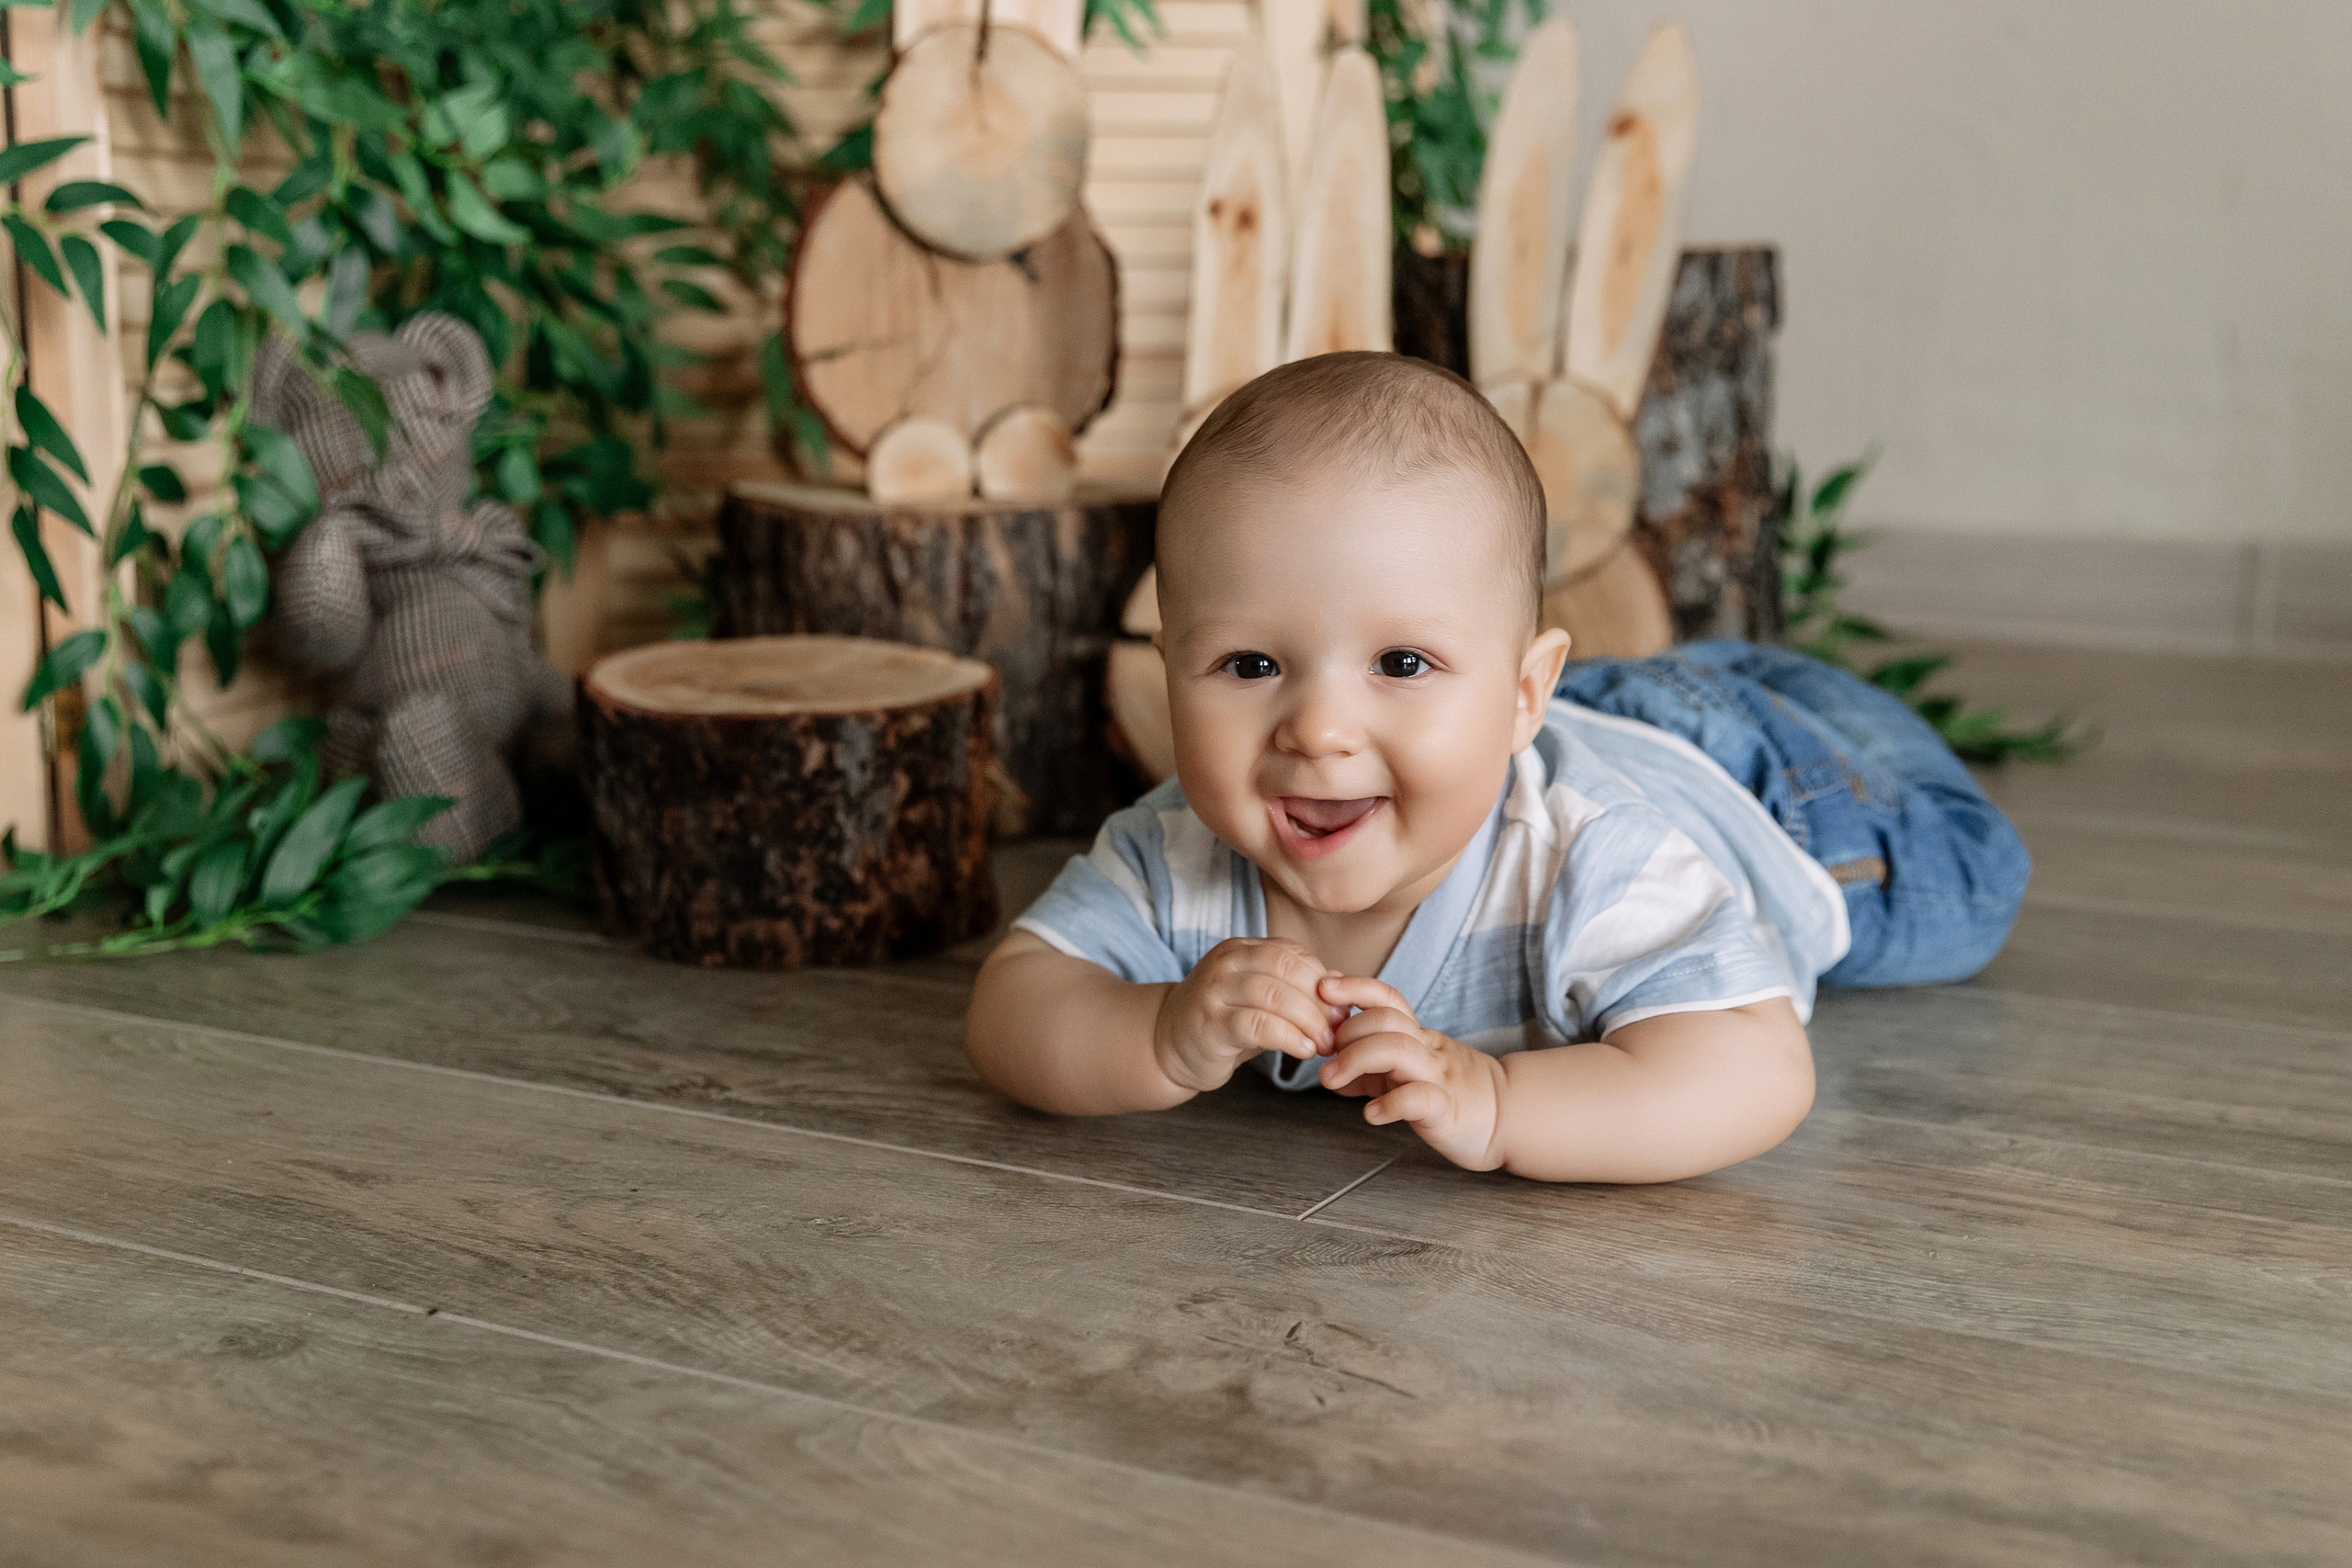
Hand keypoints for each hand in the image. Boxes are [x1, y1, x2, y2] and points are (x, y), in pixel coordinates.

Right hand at [1152, 938, 1340, 1093]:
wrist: (1167, 1043)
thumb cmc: (1222, 1020)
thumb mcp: (1258, 995)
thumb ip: (1295, 986)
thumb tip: (1342, 983)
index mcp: (1240, 950)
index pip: (1291, 953)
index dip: (1322, 980)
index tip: (1341, 1008)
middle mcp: (1225, 963)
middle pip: (1285, 970)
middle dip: (1318, 1001)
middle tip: (1336, 1029)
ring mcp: (1214, 992)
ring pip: (1274, 995)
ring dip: (1308, 1021)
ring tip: (1324, 1043)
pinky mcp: (1209, 1024)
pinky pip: (1258, 1025)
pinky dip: (1288, 1037)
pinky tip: (1303, 1050)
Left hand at [1317, 976, 1507, 1171]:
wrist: (1503, 1118)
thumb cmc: (1449, 1093)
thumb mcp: (1405, 1073)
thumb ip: (1370, 1068)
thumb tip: (1330, 1069)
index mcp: (1417, 1035)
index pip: (1387, 997)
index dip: (1356, 987)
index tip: (1324, 988)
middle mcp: (1427, 1049)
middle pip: (1386, 1019)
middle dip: (1347, 1031)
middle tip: (1326, 1058)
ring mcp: (1437, 1076)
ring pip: (1397, 1050)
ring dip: (1355, 1060)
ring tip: (1331, 1081)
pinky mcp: (1446, 1109)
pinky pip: (1418, 1098)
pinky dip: (1388, 1104)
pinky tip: (1371, 1114)